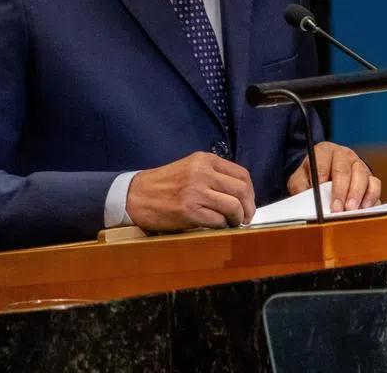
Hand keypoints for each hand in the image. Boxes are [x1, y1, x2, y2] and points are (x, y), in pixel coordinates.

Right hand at [125, 152, 255, 231]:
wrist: (135, 196)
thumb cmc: (164, 185)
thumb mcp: (191, 168)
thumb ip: (213, 175)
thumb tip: (240, 193)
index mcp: (204, 160)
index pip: (241, 174)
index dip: (250, 192)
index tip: (248, 203)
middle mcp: (202, 172)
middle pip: (241, 190)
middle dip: (248, 207)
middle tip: (246, 217)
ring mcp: (195, 191)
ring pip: (233, 206)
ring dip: (237, 219)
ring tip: (232, 223)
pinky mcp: (188, 210)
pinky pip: (217, 220)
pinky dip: (222, 226)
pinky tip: (217, 227)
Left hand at [287, 141, 381, 212]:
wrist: (324, 176)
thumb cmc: (312, 178)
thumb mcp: (300, 179)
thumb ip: (299, 186)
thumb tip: (305, 197)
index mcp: (324, 151)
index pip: (323, 160)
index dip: (321, 175)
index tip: (319, 190)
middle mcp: (344, 155)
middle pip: (344, 170)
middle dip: (340, 191)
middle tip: (336, 208)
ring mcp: (359, 165)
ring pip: (361, 176)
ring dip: (356, 194)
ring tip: (350, 210)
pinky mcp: (370, 177)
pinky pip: (375, 184)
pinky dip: (371, 196)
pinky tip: (364, 208)